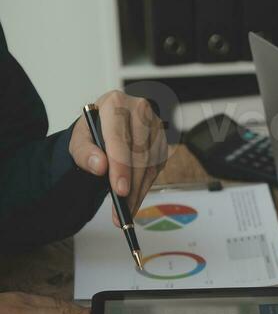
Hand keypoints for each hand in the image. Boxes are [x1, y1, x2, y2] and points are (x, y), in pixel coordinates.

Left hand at [69, 90, 167, 222]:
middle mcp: (139, 110)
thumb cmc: (94, 131)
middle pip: (138, 154)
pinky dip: (145, 186)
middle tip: (123, 208)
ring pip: (150, 164)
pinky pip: (157, 169)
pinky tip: (135, 198)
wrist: (107, 125)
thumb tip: (99, 166)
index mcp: (115, 104)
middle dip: (131, 185)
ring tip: (126, 210)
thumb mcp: (79, 140)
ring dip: (139, 191)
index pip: (120, 139)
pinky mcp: (162, 141)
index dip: (120, 167)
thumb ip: (84, 152)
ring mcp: (155, 125)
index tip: (120, 190)